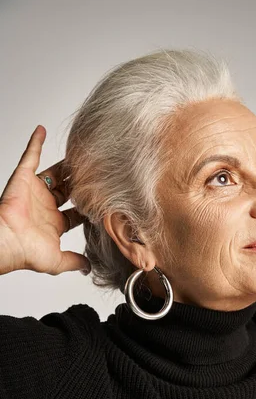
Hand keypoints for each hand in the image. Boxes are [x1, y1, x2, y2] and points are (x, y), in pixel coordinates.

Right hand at [0, 125, 90, 274]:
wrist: (8, 241)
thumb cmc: (27, 251)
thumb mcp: (58, 260)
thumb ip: (74, 262)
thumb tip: (88, 268)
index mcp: (54, 224)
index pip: (76, 212)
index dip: (89, 206)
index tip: (104, 199)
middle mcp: (46, 206)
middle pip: (68, 190)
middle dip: (82, 183)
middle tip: (99, 173)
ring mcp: (35, 191)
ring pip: (54, 173)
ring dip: (67, 165)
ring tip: (84, 154)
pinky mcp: (23, 178)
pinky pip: (29, 156)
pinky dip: (35, 143)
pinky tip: (42, 130)